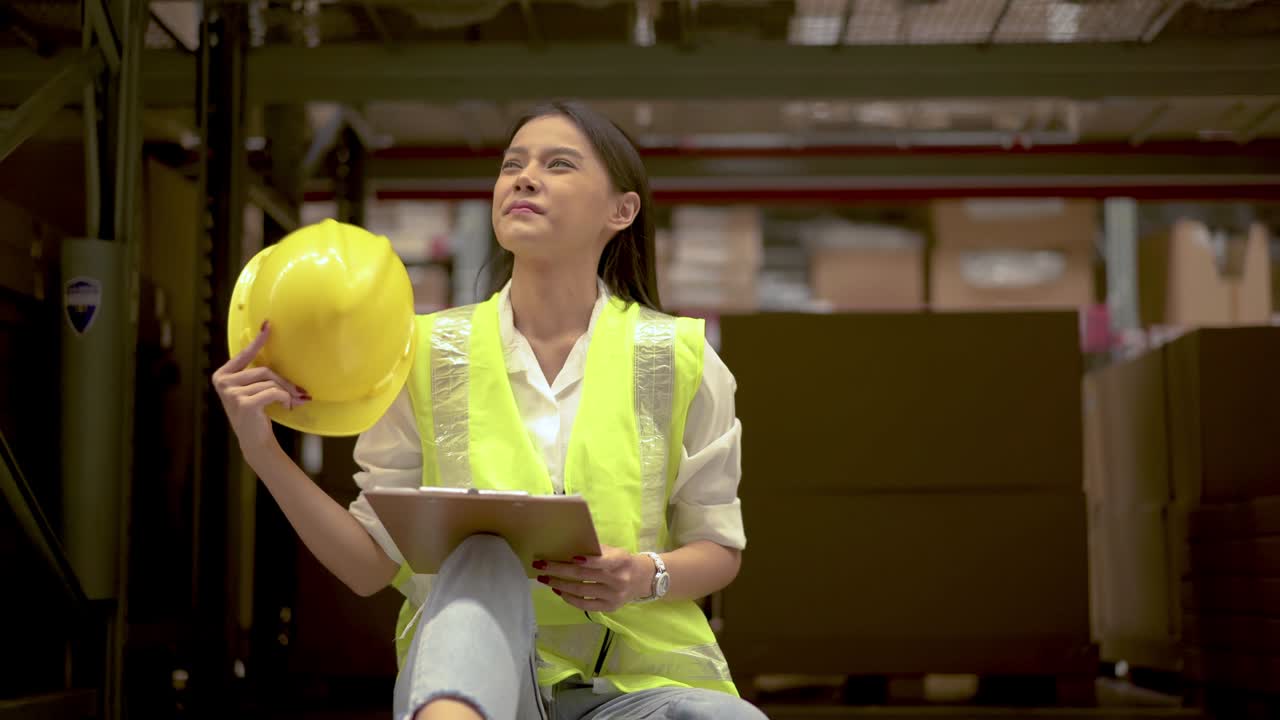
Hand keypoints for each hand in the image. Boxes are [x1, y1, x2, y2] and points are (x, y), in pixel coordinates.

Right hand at [212, 321, 308, 459]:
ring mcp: (231, 393)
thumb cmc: (255, 412)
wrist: (253, 440)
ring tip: (293, 402)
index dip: (257, 341)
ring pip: (270, 382)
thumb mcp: (252, 389)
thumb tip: (280, 357)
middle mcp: (223, 382)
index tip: (268, 325)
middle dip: (285, 382)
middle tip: (300, 392)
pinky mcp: (244, 403)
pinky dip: (285, 399)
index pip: (244, 354)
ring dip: (286, 393)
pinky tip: (287, 407)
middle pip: (264, 370)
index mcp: (222, 375)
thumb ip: (257, 374)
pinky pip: (273, 393)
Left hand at [533, 545, 654, 612]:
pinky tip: (558, 590)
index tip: (569, 557)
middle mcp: (617, 580)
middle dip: (559, 570)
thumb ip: (596, 550)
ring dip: (559, 584)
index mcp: (620, 561)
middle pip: (584, 576)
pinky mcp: (609, 608)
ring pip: (581, 591)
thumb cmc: (622, 562)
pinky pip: (584, 605)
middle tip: (540, 565)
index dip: (586, 560)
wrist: (643, 580)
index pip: (602, 561)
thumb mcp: (615, 551)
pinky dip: (569, 598)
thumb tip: (567, 546)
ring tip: (544, 578)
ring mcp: (613, 596)